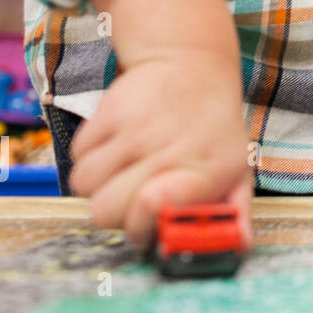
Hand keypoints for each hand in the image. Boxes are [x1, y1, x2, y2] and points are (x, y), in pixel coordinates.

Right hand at [69, 49, 252, 248]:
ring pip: (82, 185)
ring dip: (96, 186)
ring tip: (121, 171)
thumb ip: (234, 212)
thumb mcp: (237, 167)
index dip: (141, 223)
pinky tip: (114, 148)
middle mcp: (168, 148)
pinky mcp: (110, 110)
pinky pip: (76, 154)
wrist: (194, 64)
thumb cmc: (215, 129)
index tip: (146, 219)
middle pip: (104, 211)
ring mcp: (136, 129)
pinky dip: (88, 158)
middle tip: (129, 197)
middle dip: (113, 212)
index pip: (152, 206)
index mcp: (205, 170)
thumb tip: (236, 248)